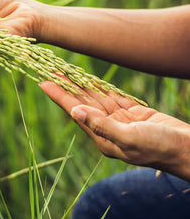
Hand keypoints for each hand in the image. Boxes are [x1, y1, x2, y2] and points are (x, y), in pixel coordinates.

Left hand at [40, 81, 189, 180]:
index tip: (43, 82)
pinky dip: (100, 87)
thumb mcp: (129, 138)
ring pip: (96, 98)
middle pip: (82, 102)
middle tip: (50, 69)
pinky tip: (89, 79)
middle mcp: (107, 129)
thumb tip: (75, 112)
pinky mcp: (133, 114)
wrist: (187, 149)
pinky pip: (113, 97)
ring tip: (65, 70)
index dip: (59, 96)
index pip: (75, 111)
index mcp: (102, 137)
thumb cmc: (159, 147)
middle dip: (66, 86)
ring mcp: (120, 121)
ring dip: (81, 84)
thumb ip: (102, 125)